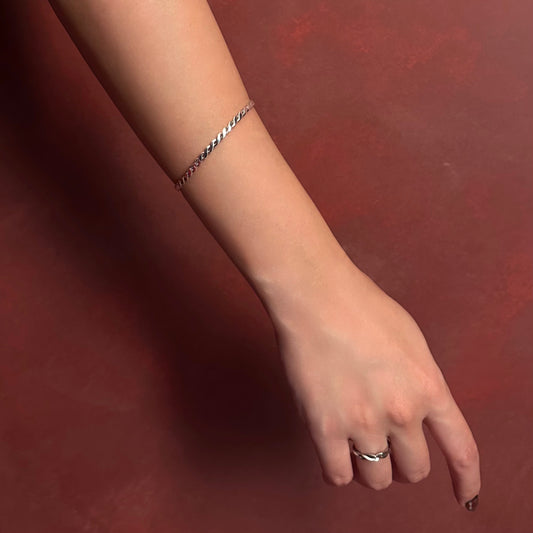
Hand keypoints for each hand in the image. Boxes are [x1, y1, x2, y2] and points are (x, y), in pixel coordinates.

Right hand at [268, 258, 480, 509]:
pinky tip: (333, 453)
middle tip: (387, 448)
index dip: (467, 479)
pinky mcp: (325, 427)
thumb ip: (420, 381)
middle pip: (414, 470)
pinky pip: (338, 475)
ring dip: (370, 469)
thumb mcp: (412, 340)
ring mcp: (363, 422)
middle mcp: (402, 412)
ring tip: (357, 449)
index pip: (461, 449)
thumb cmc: (361, 308)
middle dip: (403, 464)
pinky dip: (338, 471)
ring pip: (377, 479)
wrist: (318, 297)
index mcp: (428, 387)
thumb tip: (416, 409)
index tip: (465, 495)